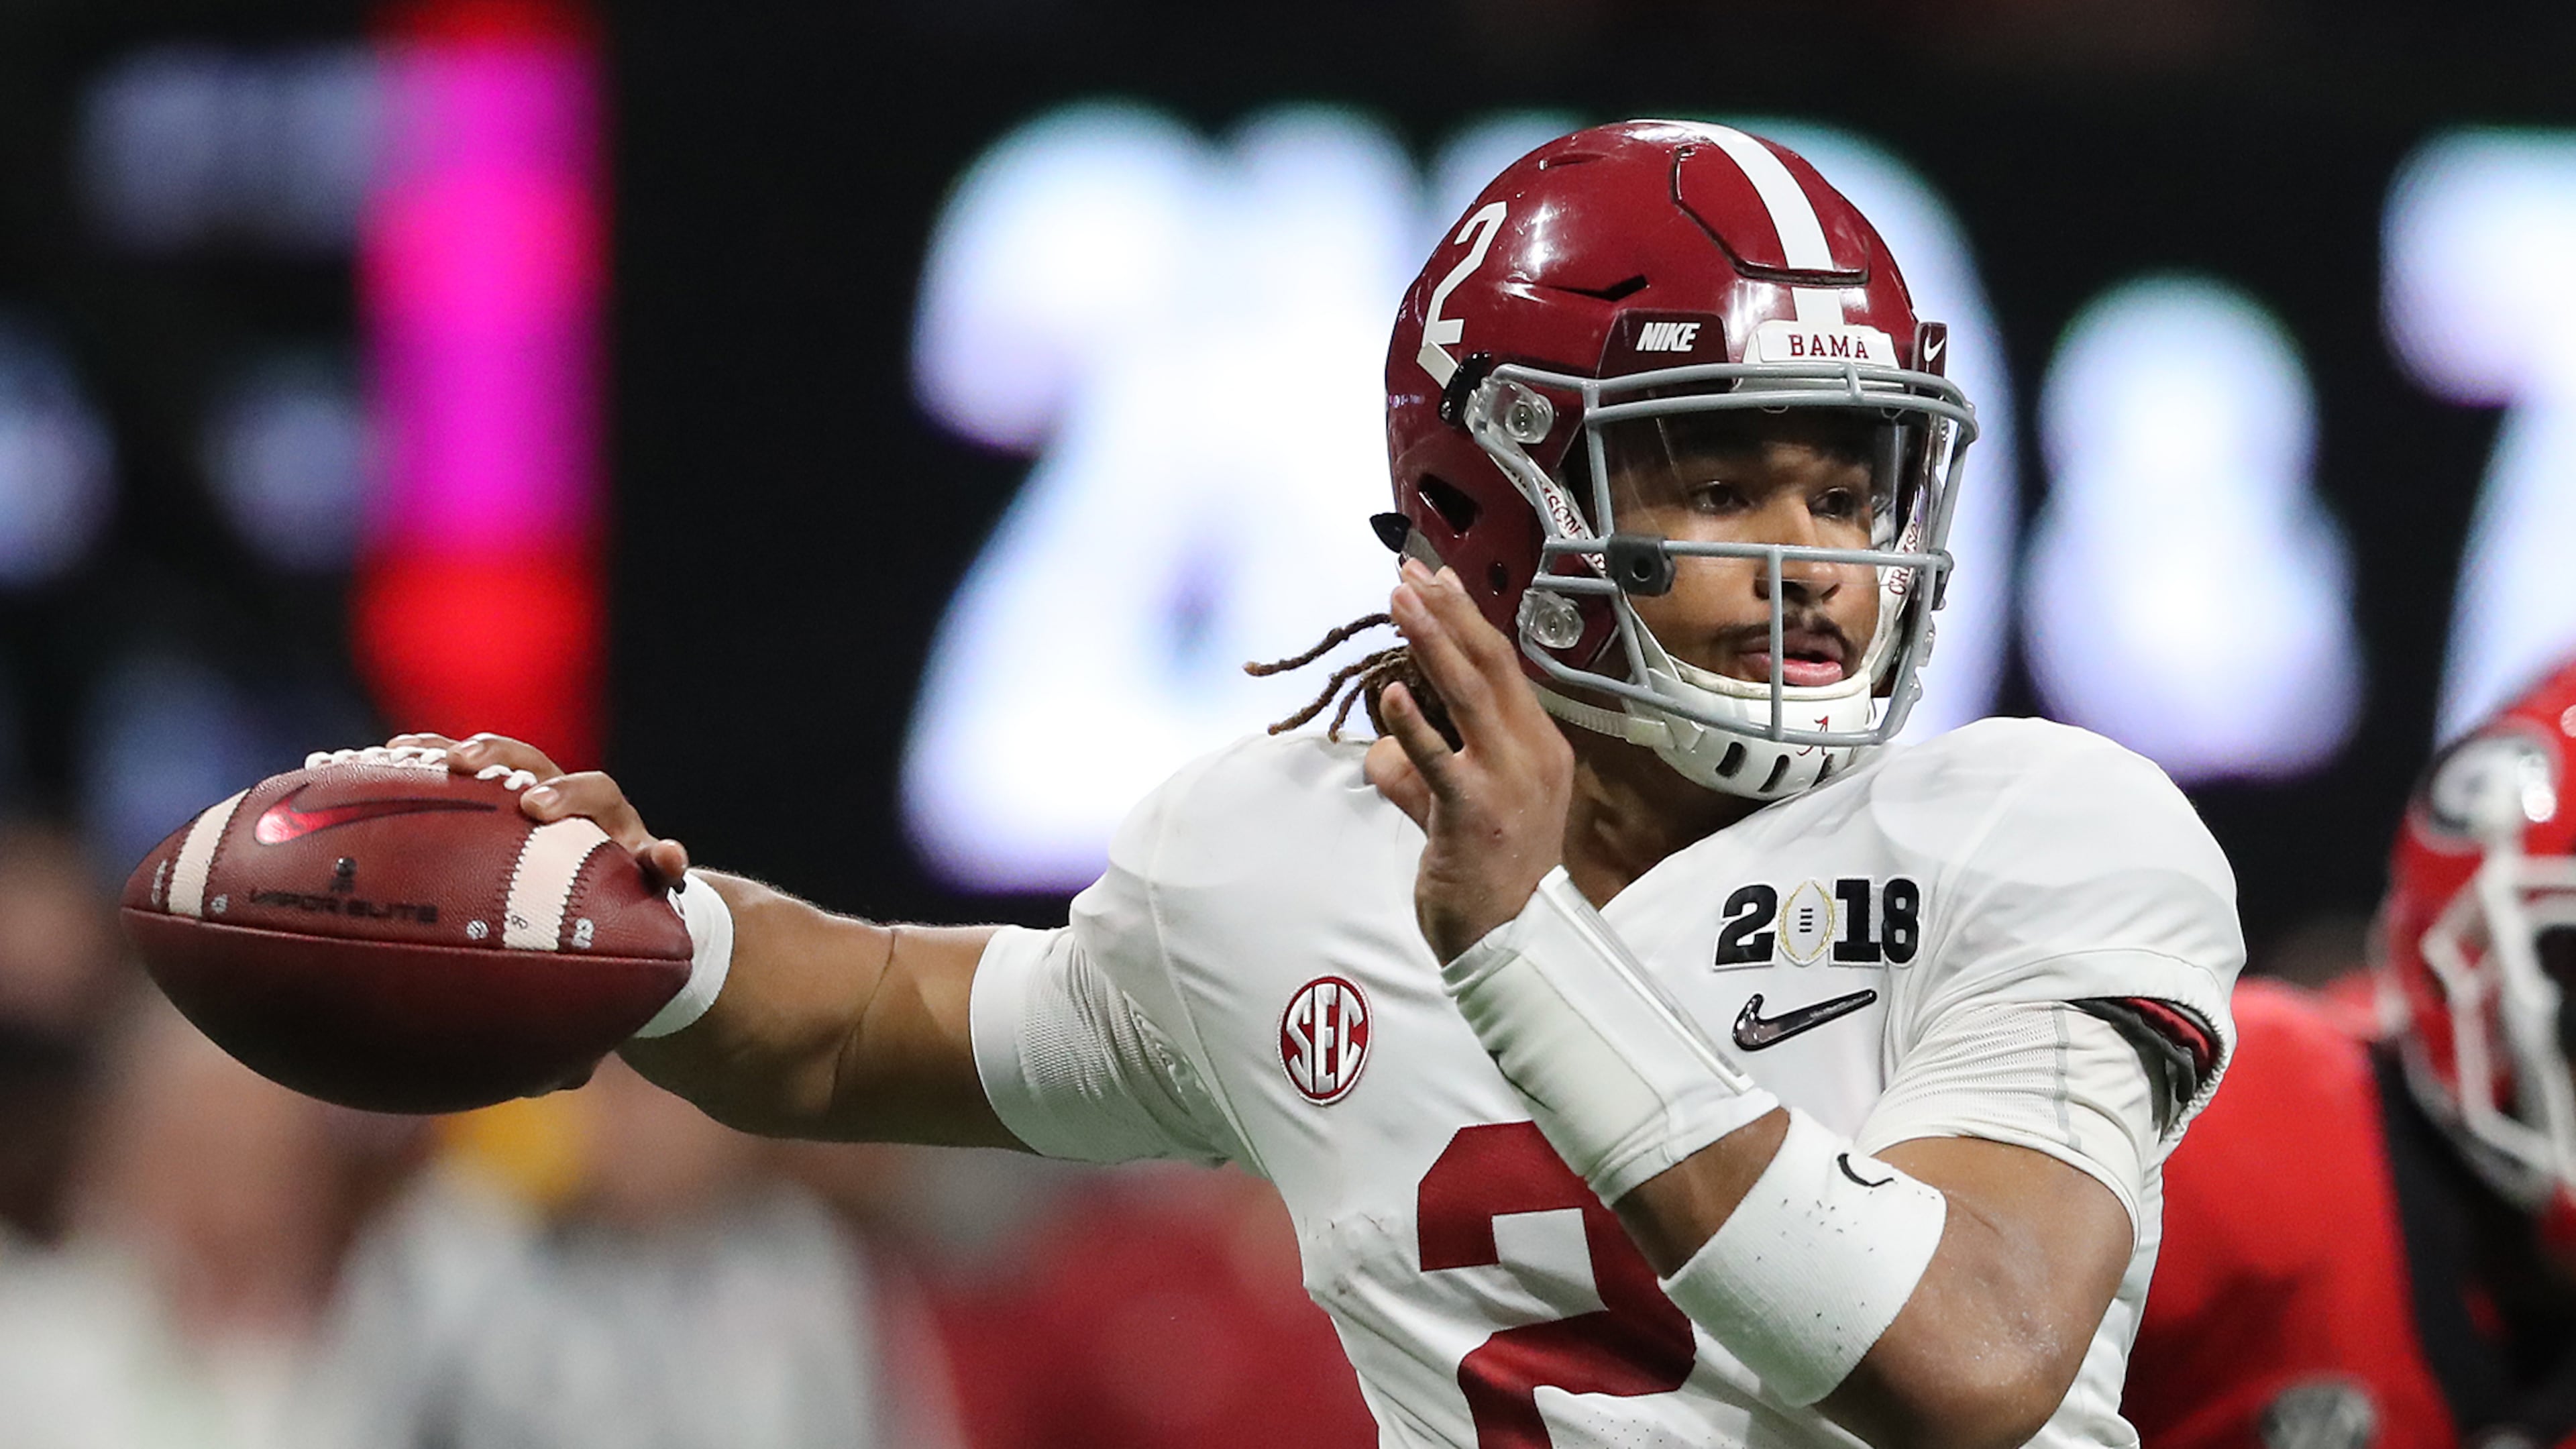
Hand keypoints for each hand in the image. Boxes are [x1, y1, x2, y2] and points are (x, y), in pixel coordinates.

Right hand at [385, 731, 691, 889]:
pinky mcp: (492, 797)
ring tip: (405, 751)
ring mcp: (524, 788)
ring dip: (448, 751)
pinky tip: (385, 759)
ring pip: (488, 759)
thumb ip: (661, 867)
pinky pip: (458, 772)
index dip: (567, 792)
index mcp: (603, 808)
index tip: (535, 808)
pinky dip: (426, 762)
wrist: (611, 875)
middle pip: (532, 757)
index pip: (593, 786)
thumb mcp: (650, 879)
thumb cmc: (629, 880)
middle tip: (464, 765)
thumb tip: (673, 855)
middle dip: (497, 755)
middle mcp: (561, 788)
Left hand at [1364, 560, 1573, 961]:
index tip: (1435, 580)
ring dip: (1434, 643)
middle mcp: (1532, 754)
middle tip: (1412, 574)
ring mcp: (1508, 781)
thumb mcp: (1458, 810)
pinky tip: (1391, 695)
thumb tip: (1383, 751)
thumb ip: (1421, 776)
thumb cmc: (1488, 876)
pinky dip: (1415, 725)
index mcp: (1537, 745)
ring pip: (1472, 696)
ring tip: (1402, 602)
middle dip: (1450, 613)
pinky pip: (1442, 760)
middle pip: (1492, 665)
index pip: (1503, 667)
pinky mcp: (1476, 813)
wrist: (1511, 941)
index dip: (1467, 619)